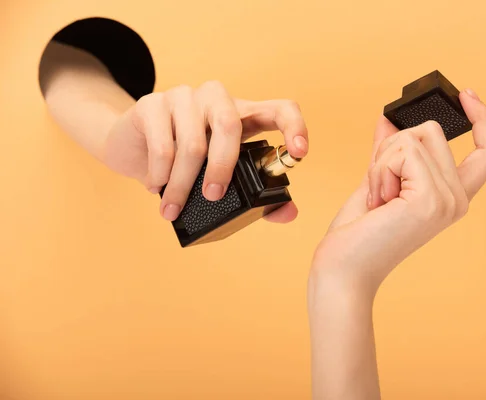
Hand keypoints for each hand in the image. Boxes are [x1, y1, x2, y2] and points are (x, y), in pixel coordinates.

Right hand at [101, 81, 308, 221]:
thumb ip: (257, 194)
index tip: (299, 153)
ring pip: (192, 142)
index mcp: (244, 115)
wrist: (132, 147)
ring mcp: (184, 97)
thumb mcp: (223, 176)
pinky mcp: (152, 104)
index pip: (279, 109)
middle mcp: (217, 99)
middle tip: (213, 197)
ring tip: (173, 208)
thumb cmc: (187, 162)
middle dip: (222, 168)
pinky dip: (161, 174)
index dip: (294, 127)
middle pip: (230, 124)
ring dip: (183, 184)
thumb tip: (288, 213)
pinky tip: (157, 187)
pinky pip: (162, 144)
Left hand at [310, 89, 485, 296]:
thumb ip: (389, 151)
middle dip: (391, 147)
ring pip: (416, 136)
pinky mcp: (429, 200)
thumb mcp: (378, 180)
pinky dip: (379, 168)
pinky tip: (377, 200)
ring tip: (377, 197)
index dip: (484, 118)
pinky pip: (403, 150)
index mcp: (451, 197)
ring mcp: (447, 201)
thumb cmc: (358, 233)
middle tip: (378, 187)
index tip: (466, 93)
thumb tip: (389, 118)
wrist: (343, 269)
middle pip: (432, 131)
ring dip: (382, 160)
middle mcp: (457, 200)